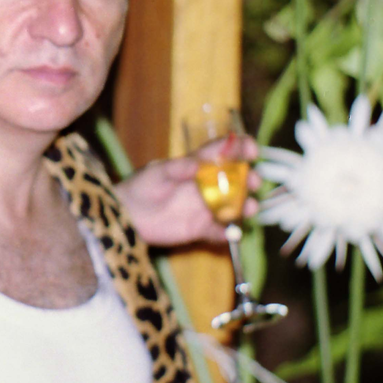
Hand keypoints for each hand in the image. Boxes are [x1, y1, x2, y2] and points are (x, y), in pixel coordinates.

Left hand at [114, 134, 258, 249]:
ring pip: (232, 206)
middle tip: (255, 182)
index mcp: (196, 166)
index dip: (240, 148)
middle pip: (235, 180)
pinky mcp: (199, 229)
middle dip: (249, 178)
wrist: (127, 217)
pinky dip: (228, 234)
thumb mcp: (156, 173)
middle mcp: (205, 186)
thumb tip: (196, 164)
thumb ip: (177, 168)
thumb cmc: (140, 188)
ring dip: (244, 206)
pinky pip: (218, 232)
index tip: (252, 150)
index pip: (223, 152)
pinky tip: (232, 234)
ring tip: (249, 208)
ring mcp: (204, 208)